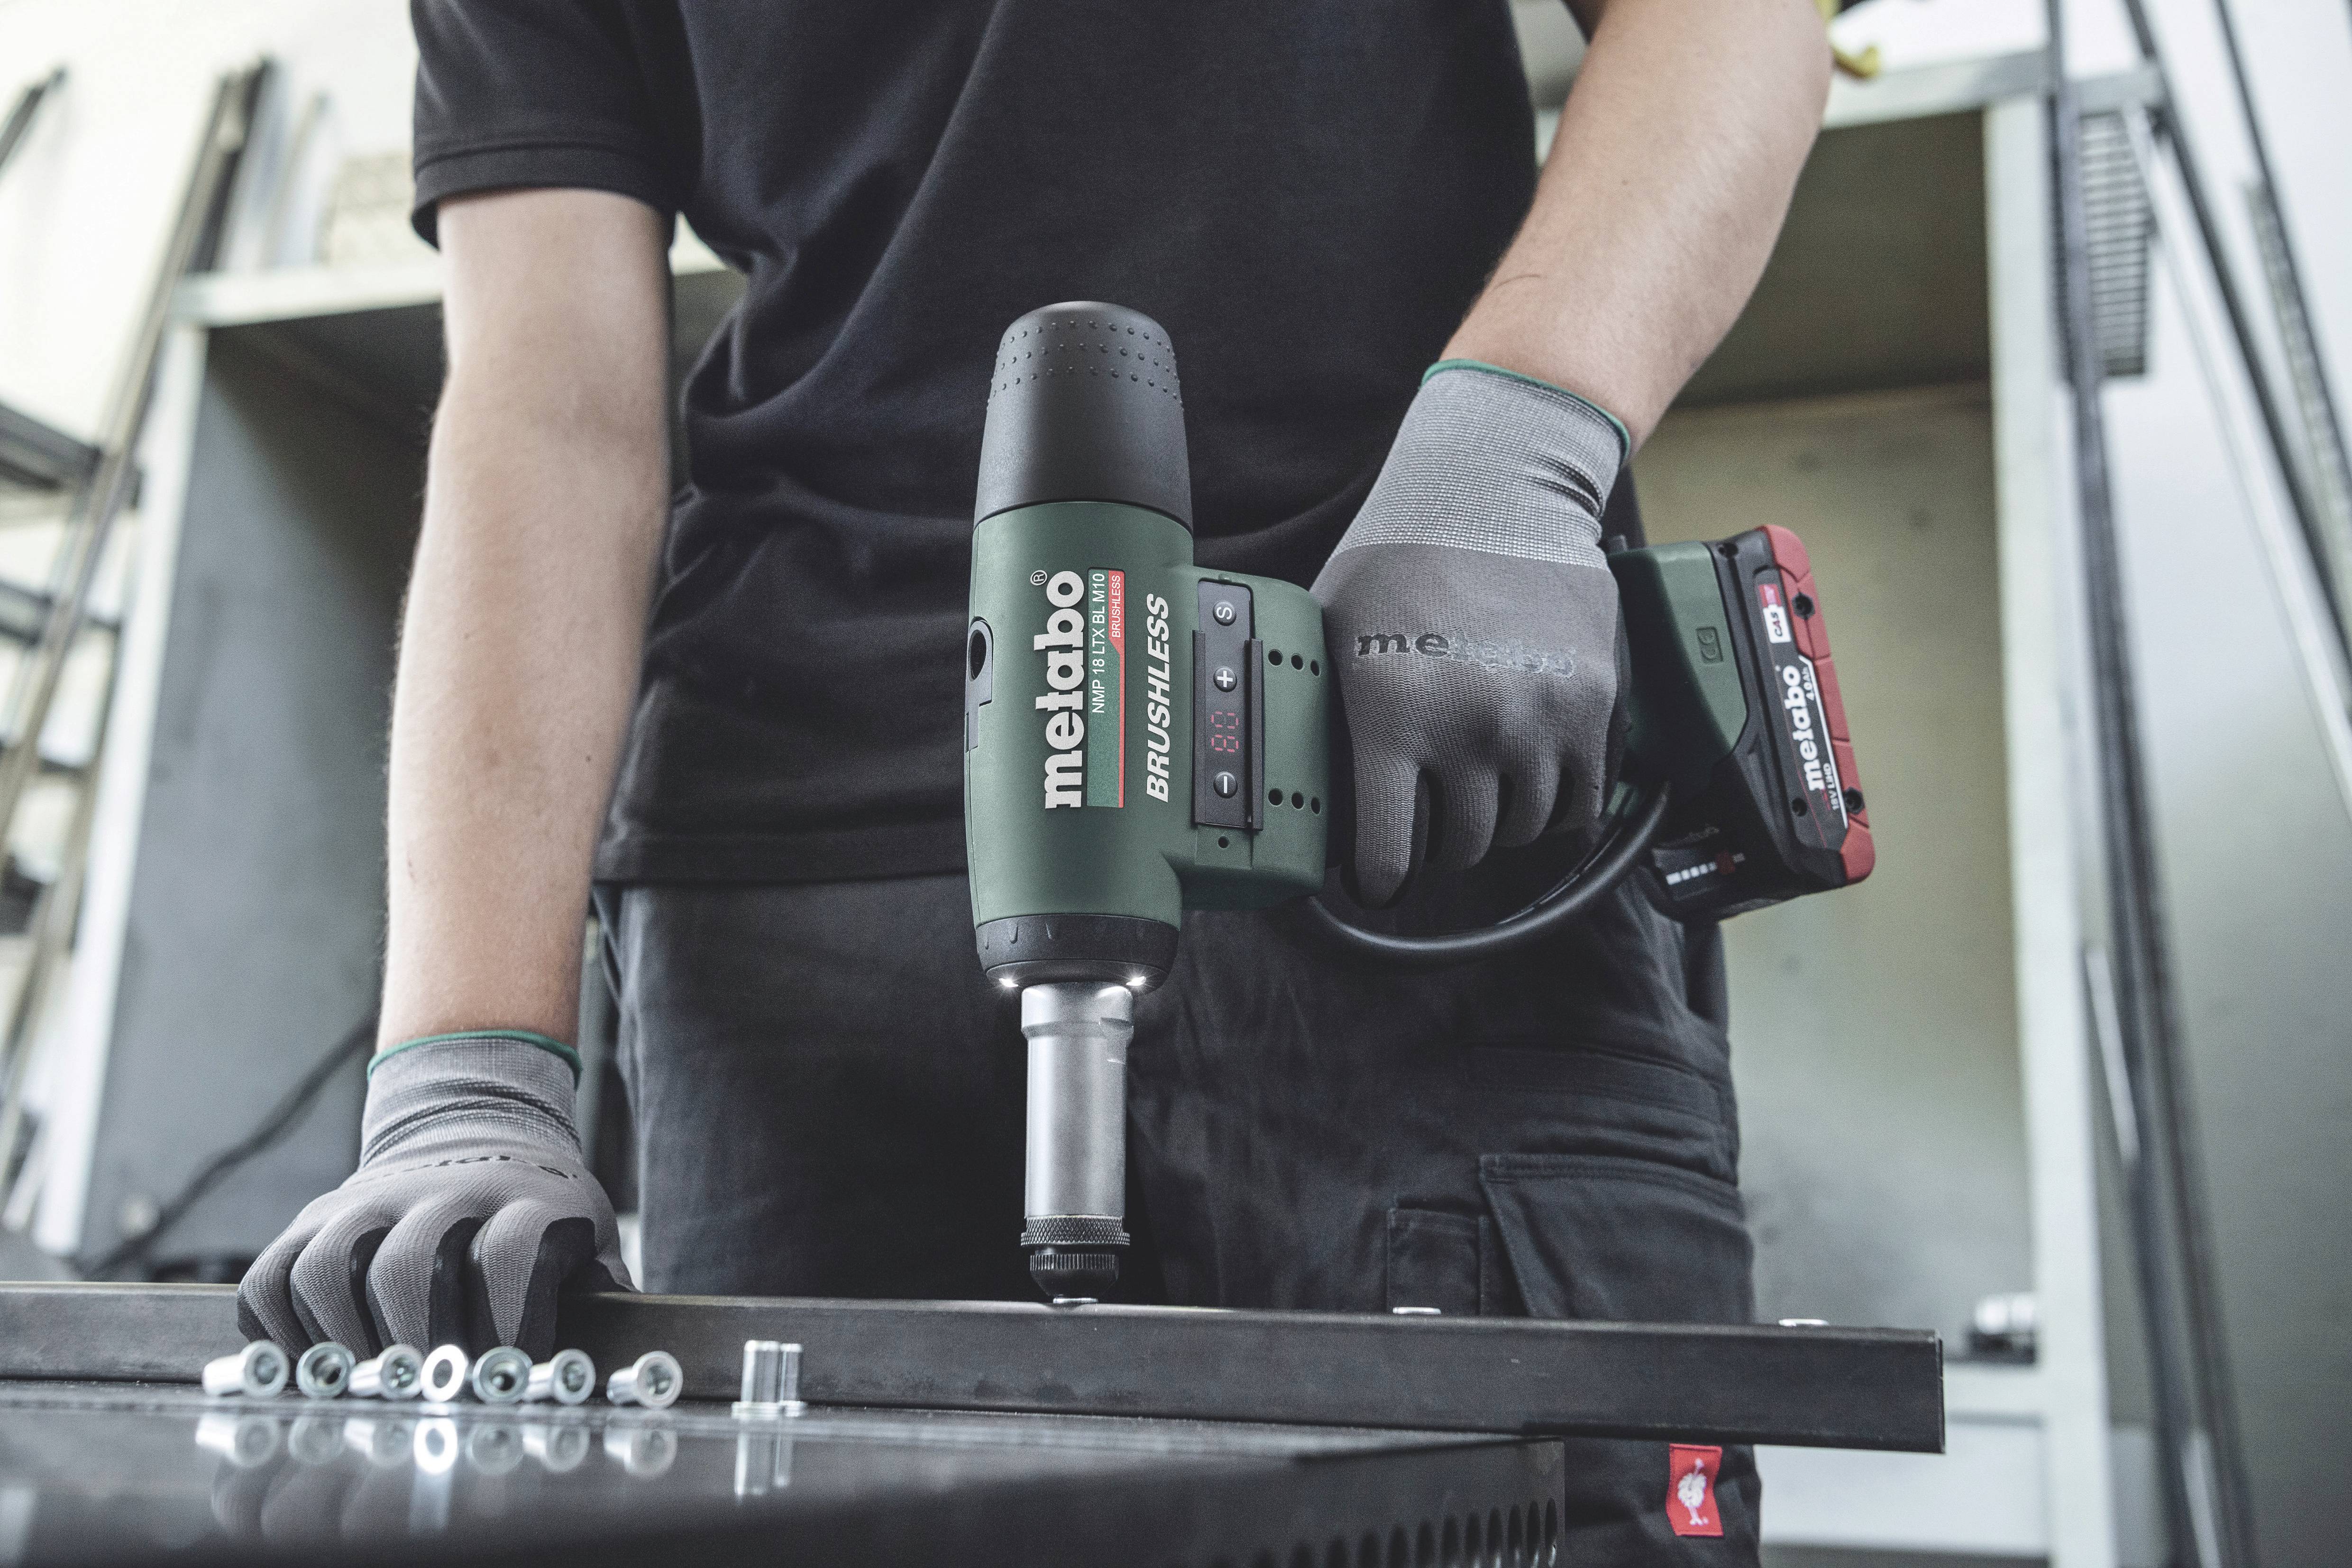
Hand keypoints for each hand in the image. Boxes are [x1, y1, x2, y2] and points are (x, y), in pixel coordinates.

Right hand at [238, 1032, 630, 1358]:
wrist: (478, 1122)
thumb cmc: (539, 1210)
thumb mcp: (589, 1235)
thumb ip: (603, 1294)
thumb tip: (621, 1372)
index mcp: (522, 1198)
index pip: (509, 1257)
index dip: (508, 1327)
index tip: (508, 1381)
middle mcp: (441, 1192)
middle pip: (409, 1267)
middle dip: (418, 1345)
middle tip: (427, 1398)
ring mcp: (370, 1200)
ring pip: (331, 1269)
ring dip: (343, 1342)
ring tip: (366, 1388)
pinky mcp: (315, 1216)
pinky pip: (276, 1275)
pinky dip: (282, 1330)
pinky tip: (312, 1365)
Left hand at [1313, 363, 1625, 905]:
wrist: (1495, 490)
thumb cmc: (1402, 555)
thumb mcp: (1333, 631)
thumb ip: (1325, 710)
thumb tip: (1296, 775)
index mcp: (1394, 715)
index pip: (1387, 852)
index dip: (1378, 879)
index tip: (1377, 881)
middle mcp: (1470, 726)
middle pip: (1460, 846)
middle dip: (1439, 846)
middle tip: (1429, 823)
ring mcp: (1538, 718)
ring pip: (1520, 829)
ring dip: (1498, 822)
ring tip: (1479, 793)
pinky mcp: (1592, 705)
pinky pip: (1580, 802)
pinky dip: (1557, 809)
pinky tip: (1532, 786)